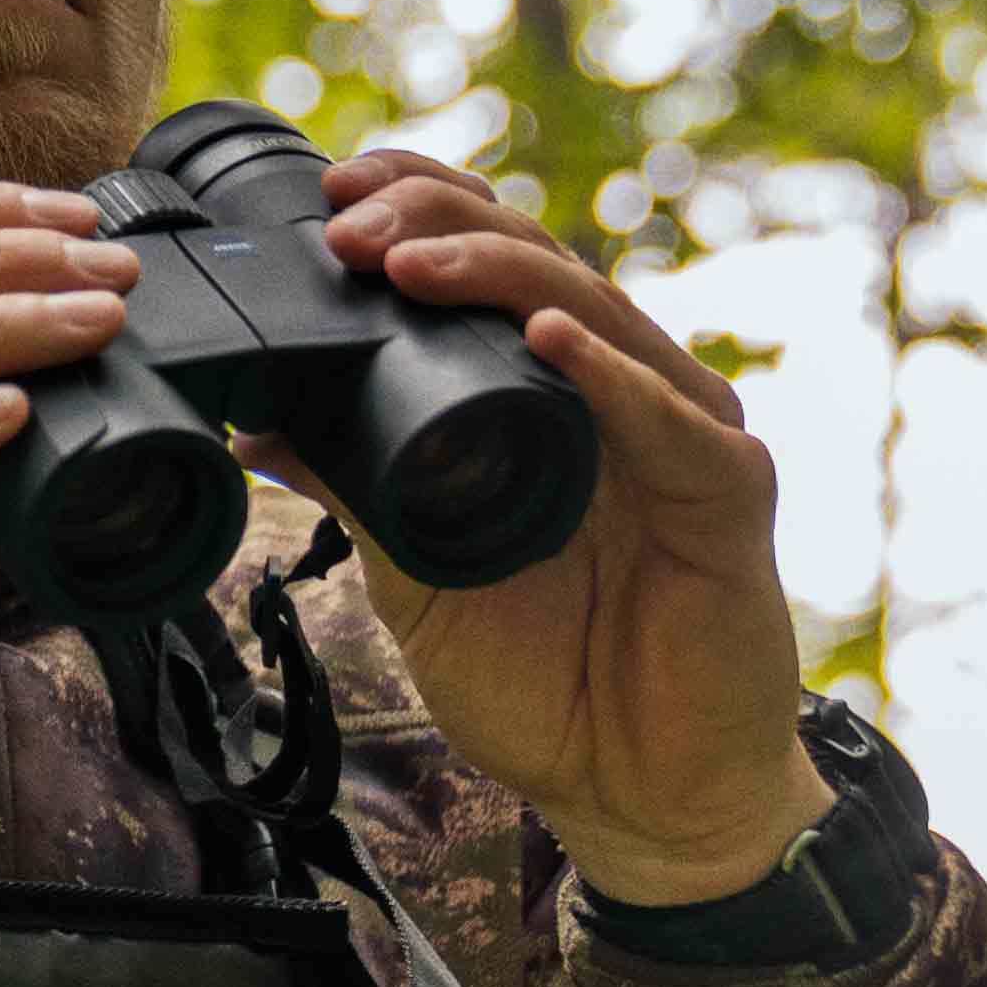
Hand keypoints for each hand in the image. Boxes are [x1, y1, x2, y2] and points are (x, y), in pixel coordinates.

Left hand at [253, 151, 833, 903]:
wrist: (637, 796)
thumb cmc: (546, 682)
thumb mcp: (419, 575)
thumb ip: (356, 491)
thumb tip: (256, 420)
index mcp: (552, 395)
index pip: (490, 266)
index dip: (422, 209)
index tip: (332, 190)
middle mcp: (623, 394)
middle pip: (536, 265)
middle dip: (437, 224)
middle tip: (347, 218)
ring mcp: (683, 436)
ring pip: (596, 315)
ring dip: (497, 277)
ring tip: (409, 262)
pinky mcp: (730, 494)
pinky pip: (670, 419)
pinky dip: (608, 375)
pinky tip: (548, 339)